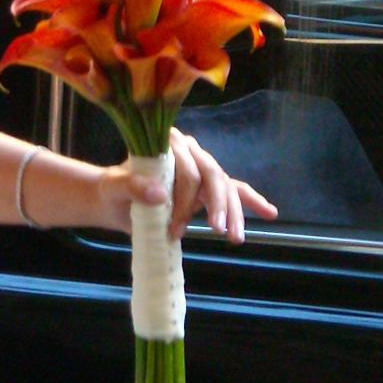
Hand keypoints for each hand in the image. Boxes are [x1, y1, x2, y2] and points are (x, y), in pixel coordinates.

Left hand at [102, 129, 277, 241]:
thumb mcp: (115, 189)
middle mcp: (189, 151)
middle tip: (218, 231)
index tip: (176, 228)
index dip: (187, 199)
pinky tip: (269, 213)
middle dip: (218, 204)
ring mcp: (200, 168)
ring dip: (235, 211)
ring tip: (235, 237)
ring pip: (226, 186)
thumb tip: (160, 194)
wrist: (114, 201)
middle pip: (213, 175)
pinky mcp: (207, 187)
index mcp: (167, 144)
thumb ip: (132, 187)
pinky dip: (251, 201)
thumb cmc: (113, 191)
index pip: (188, 169)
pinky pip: (234, 190)